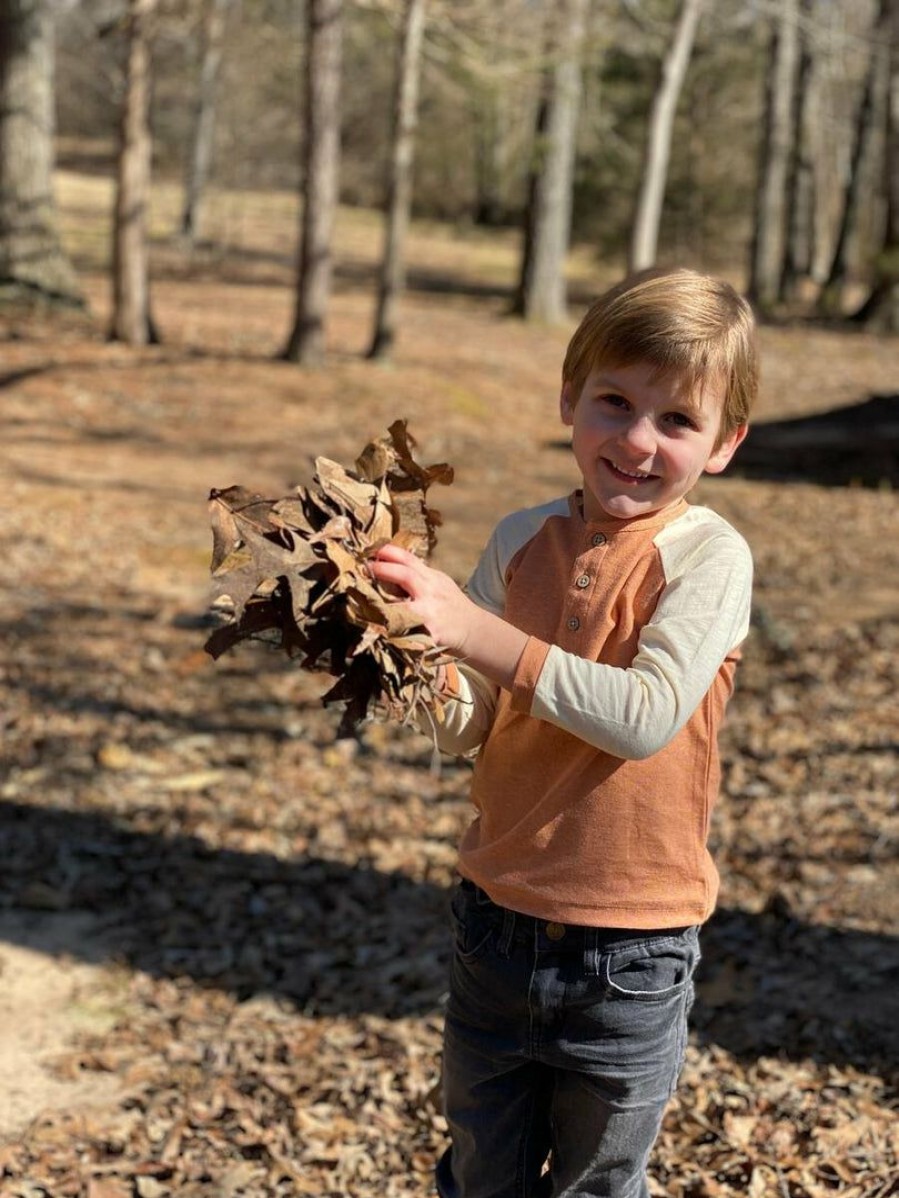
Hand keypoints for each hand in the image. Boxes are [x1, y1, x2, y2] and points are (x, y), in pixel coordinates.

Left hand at [369, 543, 528, 689]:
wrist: (473, 630)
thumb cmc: (450, 604)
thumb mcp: (438, 582)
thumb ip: (418, 574)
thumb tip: (388, 562)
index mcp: (432, 579)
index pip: (409, 560)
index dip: (390, 552)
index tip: (372, 550)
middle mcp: (431, 593)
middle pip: (407, 576)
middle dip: (384, 570)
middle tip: (364, 568)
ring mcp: (430, 615)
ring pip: (403, 608)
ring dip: (381, 604)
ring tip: (361, 601)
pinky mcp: (429, 635)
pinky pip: (407, 633)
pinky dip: (391, 632)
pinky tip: (375, 631)